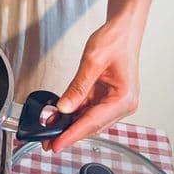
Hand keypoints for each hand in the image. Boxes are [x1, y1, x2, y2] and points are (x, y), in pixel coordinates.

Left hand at [46, 17, 140, 152]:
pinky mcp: (110, 97)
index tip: (57, 144)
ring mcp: (118, 102)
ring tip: (51, 130)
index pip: (92, 122)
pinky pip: (91, 109)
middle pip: (92, 125)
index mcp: (124, 98)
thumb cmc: (115, 40)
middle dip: (69, 133)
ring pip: (91, 120)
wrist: (124, 29)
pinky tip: (62, 117)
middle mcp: (124, 104)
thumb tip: (64, 108)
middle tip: (48, 142)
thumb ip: (77, 87)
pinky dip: (76, 113)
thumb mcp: (92, 61)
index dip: (72, 135)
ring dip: (72, 125)